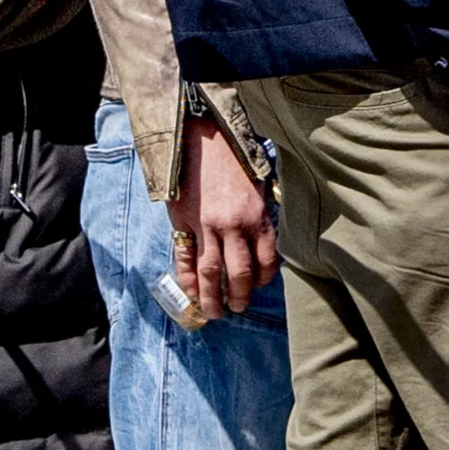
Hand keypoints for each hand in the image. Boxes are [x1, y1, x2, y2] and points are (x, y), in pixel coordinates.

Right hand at [168, 114, 276, 321]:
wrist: (200, 137)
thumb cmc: (233, 159)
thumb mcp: (258, 185)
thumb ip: (260, 215)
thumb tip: (262, 243)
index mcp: (256, 216)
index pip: (265, 261)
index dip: (262, 280)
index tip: (258, 285)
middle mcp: (233, 224)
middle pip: (238, 273)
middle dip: (238, 296)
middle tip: (237, 308)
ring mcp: (206, 225)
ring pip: (210, 272)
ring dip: (212, 297)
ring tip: (214, 312)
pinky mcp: (183, 221)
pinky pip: (185, 258)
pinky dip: (187, 279)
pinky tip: (191, 293)